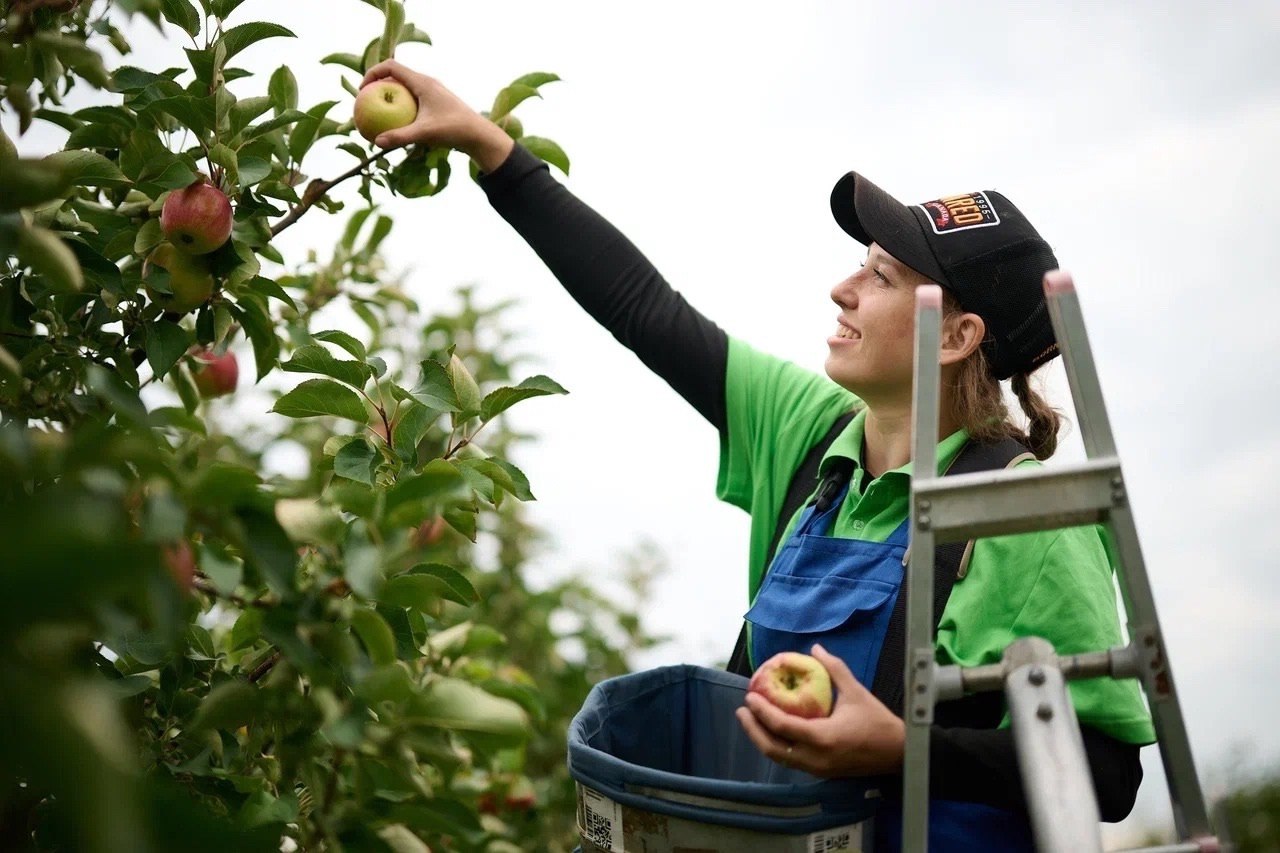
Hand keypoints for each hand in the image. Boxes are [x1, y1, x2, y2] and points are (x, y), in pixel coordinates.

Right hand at [359, 60, 512, 170]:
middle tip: (366, 102)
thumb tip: (376, 142)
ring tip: (378, 113)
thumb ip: (400, 137)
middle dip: (379, 85)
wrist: (479, 135)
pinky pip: (413, 100)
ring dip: (390, 96)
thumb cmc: (454, 130)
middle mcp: (427, 83)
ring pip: (405, 88)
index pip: (391, 66)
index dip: (373, 73)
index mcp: (422, 82)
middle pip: (396, 75)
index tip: (362, 90)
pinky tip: (397, 125)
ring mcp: (432, 93)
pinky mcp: (436, 103)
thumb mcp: (425, 133)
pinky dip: (402, 107)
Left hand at [735, 643, 905, 776]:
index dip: (762, 712)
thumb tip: (815, 648)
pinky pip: (791, 761)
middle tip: (743, 709)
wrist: (898, 753)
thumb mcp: (855, 691)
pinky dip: (777, 746)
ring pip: (780, 758)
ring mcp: (817, 769)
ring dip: (762, 739)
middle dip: (753, 729)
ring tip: (751, 719)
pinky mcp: (820, 772)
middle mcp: (816, 758)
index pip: (782, 727)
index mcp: (823, 738)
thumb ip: (834, 668)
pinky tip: (772, 731)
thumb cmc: (877, 722)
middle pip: (773, 748)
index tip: (749, 697)